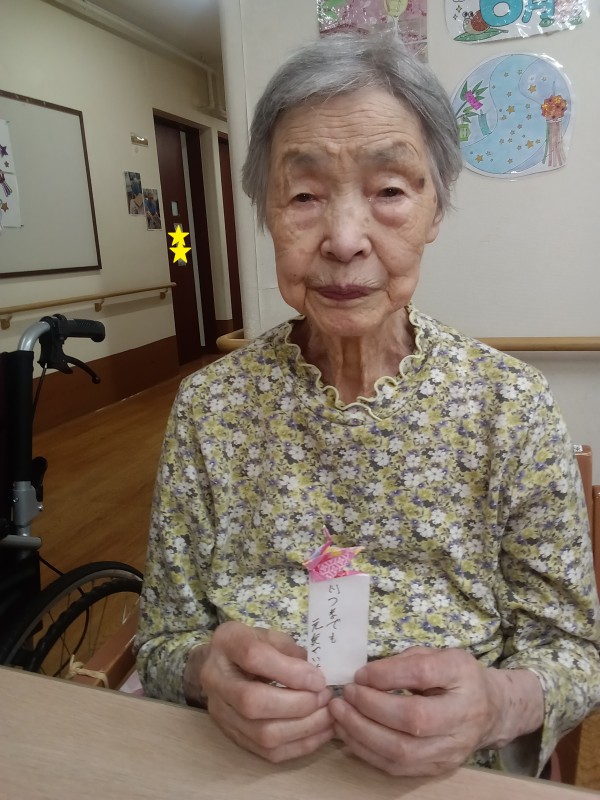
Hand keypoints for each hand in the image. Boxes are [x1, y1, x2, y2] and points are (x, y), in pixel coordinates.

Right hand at [194, 621, 334, 761]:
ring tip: (327, 716)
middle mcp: (216, 680)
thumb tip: (315, 676)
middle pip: (254, 702)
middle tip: (325, 698)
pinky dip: (299, 746)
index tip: (319, 679)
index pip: (254, 658)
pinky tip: (319, 733)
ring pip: (261, 734)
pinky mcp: (232, 736)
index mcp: (227, 643)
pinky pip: (267, 752)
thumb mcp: (268, 634)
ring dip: (303, 728)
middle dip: (298, 704)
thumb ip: (289, 650)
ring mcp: (221, 713)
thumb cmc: (249, 645)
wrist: (219, 665)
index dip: (290, 671)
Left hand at [329, 647, 542, 775]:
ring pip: (402, 751)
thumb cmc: (457, 678)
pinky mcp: (436, 769)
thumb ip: (406, 661)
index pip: (423, 675)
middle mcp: (461, 717)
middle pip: (413, 720)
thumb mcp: (439, 655)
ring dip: (362, 733)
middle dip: (370, 707)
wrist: (490, 711)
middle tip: (345, 694)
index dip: (388, 674)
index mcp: (462, 677)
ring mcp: (450, 749)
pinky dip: (367, 751)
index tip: (360, 672)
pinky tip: (349, 734)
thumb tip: (366, 674)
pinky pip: (396, 768)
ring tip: (339, 714)